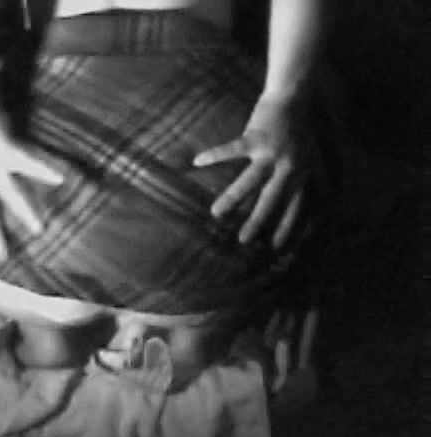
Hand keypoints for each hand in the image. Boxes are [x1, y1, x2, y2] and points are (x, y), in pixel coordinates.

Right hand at [194, 98, 316, 248]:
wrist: (293, 97)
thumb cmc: (301, 128)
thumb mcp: (315, 155)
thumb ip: (318, 177)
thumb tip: (331, 198)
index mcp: (300, 173)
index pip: (294, 206)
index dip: (286, 226)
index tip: (276, 246)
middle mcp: (287, 166)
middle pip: (270, 199)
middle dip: (256, 221)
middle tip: (243, 240)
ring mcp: (270, 152)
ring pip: (248, 180)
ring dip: (232, 198)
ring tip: (216, 213)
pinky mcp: (255, 137)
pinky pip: (231, 149)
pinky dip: (214, 155)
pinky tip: (198, 161)